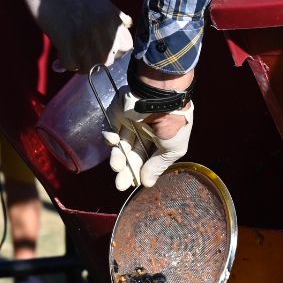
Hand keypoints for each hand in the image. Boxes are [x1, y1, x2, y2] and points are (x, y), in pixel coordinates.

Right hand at [11, 0, 132, 71]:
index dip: (116, 51)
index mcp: (113, 21)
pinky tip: (61, 54)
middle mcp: (103, 32)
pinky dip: (66, 63)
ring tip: (72, 56)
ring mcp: (85, 39)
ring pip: (90, 67)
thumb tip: (126, 23)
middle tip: (84, 54)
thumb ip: (115, 14)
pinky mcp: (67, 43)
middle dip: (97, 60)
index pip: (126, 47)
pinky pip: (71, 65)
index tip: (104, 49)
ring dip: (80, 65)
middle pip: (108, 61)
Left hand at [101, 66, 194, 190]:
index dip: (140, 171)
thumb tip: (147, 184)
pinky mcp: (118, 116)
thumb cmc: (173, 124)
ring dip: (118, 157)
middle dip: (126, 170)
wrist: (159, 97)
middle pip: (133, 155)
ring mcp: (131, 124)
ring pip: (122, 145)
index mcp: (161, 140)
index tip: (133, 183)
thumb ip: (158, 166)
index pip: (148, 159)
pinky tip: (112, 141)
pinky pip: (112, 130)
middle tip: (120, 184)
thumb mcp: (173, 149)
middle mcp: (146, 132)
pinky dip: (110, 138)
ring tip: (116, 167)